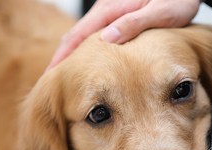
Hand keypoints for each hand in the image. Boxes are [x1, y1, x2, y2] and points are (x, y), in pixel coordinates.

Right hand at [46, 0, 201, 70]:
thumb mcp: (160, 11)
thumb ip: (133, 23)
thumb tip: (107, 40)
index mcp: (111, 8)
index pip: (78, 34)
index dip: (62, 55)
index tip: (51, 74)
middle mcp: (106, 8)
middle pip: (75, 35)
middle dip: (61, 57)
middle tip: (51, 79)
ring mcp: (110, 12)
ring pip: (84, 35)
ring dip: (71, 53)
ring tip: (64, 74)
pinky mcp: (117, 16)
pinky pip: (95, 35)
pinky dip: (85, 49)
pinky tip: (88, 62)